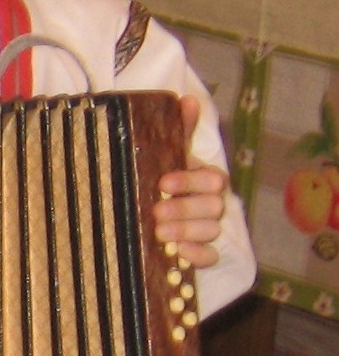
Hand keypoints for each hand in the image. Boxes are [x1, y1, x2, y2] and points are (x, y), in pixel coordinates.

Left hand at [153, 96, 229, 272]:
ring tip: (159, 232)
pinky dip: (197, 255)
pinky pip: (210, 256)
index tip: (162, 182)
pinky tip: (179, 253)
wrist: (142, 215)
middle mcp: (210, 204)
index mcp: (204, 179)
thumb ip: (178, 131)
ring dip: (187, 230)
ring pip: (211, 230)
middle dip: (185, 208)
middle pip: (213, 206)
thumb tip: (187, 99)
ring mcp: (207, 229)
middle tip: (156, 209)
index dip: (190, 180)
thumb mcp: (164, 156)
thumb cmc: (157, 181)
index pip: (211, 178)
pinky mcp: (199, 254)